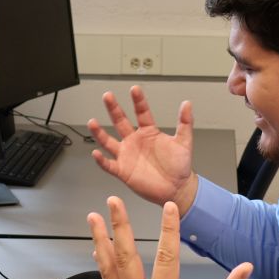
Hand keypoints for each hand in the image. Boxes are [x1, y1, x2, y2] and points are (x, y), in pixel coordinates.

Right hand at [87, 86, 197, 212]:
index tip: (135, 89)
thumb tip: (187, 104)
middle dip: (114, 109)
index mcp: (148, 132)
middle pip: (120, 121)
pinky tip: (96, 153)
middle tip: (107, 96)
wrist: (176, 188)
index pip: (141, 112)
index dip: (138, 101)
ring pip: (109, 141)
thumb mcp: (184, 142)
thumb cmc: (179, 166)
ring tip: (92, 122)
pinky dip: (101, 160)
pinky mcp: (123, 171)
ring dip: (100, 133)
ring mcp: (127, 155)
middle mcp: (134, 141)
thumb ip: (185, 122)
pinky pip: (109, 165)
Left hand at [87, 196, 252, 278]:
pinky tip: (98, 249)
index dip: (168, 229)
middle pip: (125, 258)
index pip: (165, 257)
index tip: (168, 208)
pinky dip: (102, 264)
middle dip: (119, 227)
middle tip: (113, 204)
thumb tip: (246, 266)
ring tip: (94, 219)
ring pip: (109, 270)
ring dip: (101, 242)